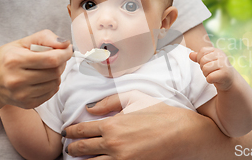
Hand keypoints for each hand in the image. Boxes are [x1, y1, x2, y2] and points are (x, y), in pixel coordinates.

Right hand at [0, 29, 71, 108]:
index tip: (68, 49)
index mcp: (14, 60)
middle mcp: (16, 80)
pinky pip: (51, 93)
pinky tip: (42, 79)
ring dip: (57, 74)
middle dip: (61, 63)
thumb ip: (45, 38)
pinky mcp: (26, 104)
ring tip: (46, 68)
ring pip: (55, 83)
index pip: (51, 59)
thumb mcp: (22, 42)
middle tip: (56, 58)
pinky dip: (52, 84)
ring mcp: (21, 94)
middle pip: (55, 72)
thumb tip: (65, 44)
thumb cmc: (6, 58)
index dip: (65, 54)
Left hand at [62, 92, 197, 159]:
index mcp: (112, 125)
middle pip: (81, 150)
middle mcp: (112, 144)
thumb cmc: (161, 115)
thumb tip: (90, 108)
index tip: (68, 132)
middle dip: (73, 148)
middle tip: (70, 148)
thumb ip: (110, 101)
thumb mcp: (136, 98)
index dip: (71, 131)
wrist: (183, 134)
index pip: (81, 130)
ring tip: (82, 158)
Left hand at [189, 47, 233, 90]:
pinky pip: (209, 77)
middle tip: (211, 71)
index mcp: (217, 51)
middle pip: (202, 61)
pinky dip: (210, 80)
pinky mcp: (225, 74)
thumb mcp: (207, 61)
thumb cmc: (216, 69)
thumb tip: (190, 55)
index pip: (202, 51)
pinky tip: (215, 79)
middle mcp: (221, 56)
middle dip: (203, 68)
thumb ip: (198, 57)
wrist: (229, 80)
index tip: (207, 64)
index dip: (200, 59)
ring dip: (206, 74)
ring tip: (213, 75)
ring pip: (205, 69)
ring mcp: (224, 64)